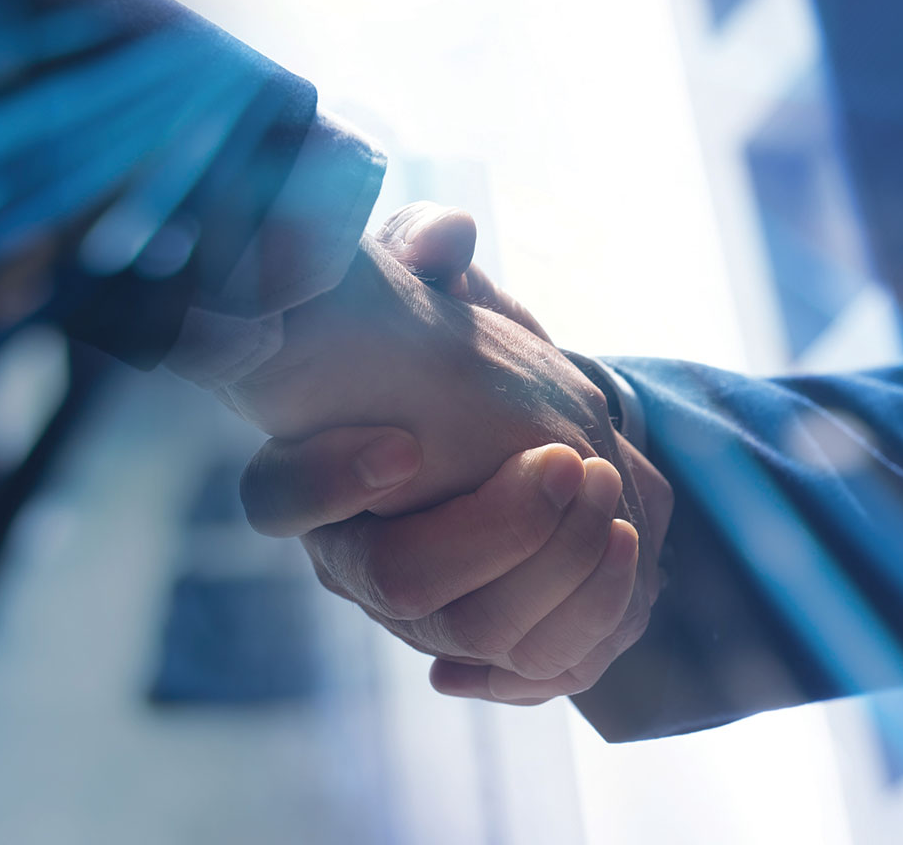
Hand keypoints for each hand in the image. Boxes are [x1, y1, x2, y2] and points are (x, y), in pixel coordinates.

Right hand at [237, 203, 672, 700]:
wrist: (516, 429)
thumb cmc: (448, 354)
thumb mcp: (425, 288)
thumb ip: (419, 252)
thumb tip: (443, 236)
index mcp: (312, 477)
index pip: (276, 502)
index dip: (330, 483)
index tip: (404, 444)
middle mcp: (357, 558)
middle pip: (399, 587)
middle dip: (497, 527)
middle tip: (569, 457)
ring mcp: (424, 615)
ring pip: (476, 634)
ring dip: (560, 566)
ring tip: (609, 485)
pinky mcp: (495, 641)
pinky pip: (536, 666)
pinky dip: (588, 618)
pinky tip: (625, 547)